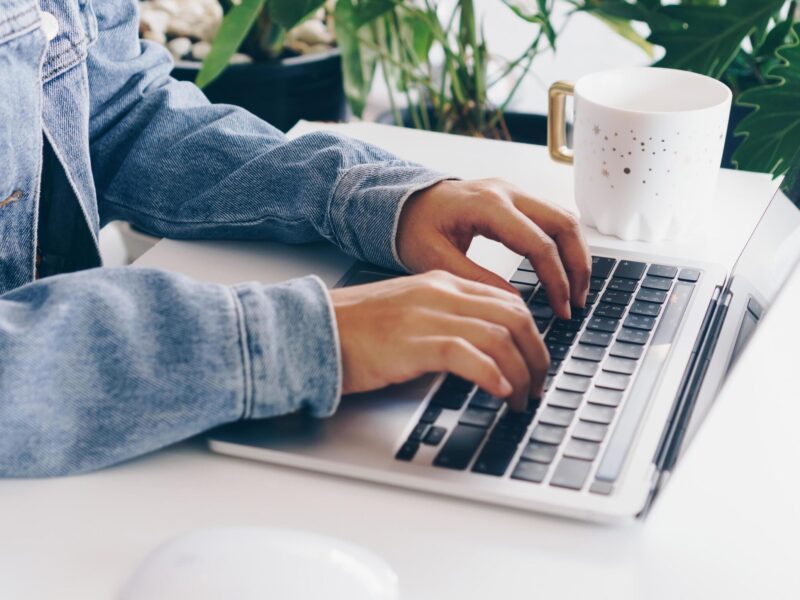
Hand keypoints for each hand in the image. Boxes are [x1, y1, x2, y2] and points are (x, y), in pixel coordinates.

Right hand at [330, 271, 548, 409]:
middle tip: (538, 386)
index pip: (508, 302)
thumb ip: (445, 323)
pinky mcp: (413, 342)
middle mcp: (441, 294)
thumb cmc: (355, 331)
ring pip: (500, 337)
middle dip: (537, 356)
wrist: (311, 329)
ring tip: (522, 400)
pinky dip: (492, 375)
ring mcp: (427, 316)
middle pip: (515, 317)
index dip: (532, 336)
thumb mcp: (409, 315)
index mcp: (442, 284)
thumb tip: (481, 352)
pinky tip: (500, 393)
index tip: (535, 362)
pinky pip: (468, 355)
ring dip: (521, 374)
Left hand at [396, 178, 590, 318]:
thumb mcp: (435, 260)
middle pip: (564, 223)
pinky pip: (552, 219)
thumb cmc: (412, 228)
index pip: (539, 243)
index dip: (556, 279)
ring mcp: (514, 192)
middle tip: (578, 302)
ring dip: (576, 254)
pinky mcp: (515, 200)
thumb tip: (516, 304)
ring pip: (565, 218)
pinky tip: (563, 272)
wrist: (401, 204)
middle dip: (578, 265)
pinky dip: (563, 245)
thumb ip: (475, 279)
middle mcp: (507, 192)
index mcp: (487, 205)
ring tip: (576, 291)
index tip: (562, 309)